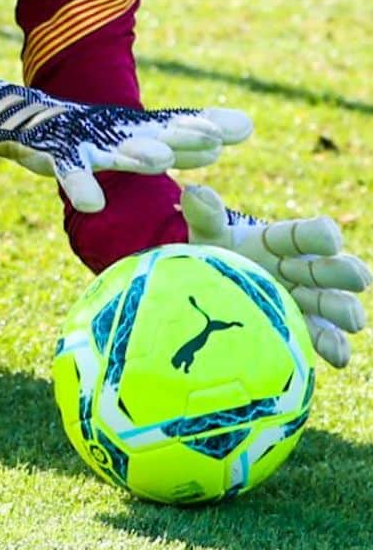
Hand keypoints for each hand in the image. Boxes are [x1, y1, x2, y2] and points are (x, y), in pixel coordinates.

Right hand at [0, 70, 251, 213]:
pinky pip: (68, 170)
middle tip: (212, 139)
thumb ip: (184, 136)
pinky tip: (94, 204)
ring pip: (115, 148)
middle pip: (153, 132)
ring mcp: (84, 139)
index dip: (204, 128)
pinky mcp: (52, 152)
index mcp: (139, 128)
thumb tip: (238, 134)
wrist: (21, 119)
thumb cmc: (91, 134)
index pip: (176, 126)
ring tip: (162, 161)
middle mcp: (115, 129)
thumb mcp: (138, 135)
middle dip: (181, 135)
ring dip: (137, 153)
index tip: (241, 130)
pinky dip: (80, 184)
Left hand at [181, 184, 371, 367]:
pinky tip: (338, 357)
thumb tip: (193, 193)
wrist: (213, 291)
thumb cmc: (218, 254)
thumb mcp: (209, 234)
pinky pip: (326, 339)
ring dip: (346, 311)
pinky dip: (334, 348)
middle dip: (346, 273)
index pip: (310, 234)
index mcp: (285, 242)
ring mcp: (309, 301)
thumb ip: (204, 215)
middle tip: (357, 278)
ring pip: (338, 305)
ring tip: (353, 321)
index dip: (322, 236)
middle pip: (335, 269)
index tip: (329, 240)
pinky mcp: (306, 330)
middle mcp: (305, 270)